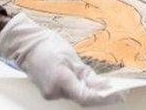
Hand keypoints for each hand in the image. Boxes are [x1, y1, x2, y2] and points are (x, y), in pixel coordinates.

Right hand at [0, 13, 124, 105]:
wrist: (25, 45)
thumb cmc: (47, 45)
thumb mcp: (71, 56)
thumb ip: (86, 74)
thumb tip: (103, 86)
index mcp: (61, 79)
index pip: (86, 97)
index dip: (104, 98)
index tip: (120, 95)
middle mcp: (54, 91)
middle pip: (82, 98)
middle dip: (101, 95)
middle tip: (120, 92)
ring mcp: (50, 94)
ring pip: (76, 96)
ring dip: (90, 91)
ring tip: (107, 86)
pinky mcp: (49, 92)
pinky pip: (69, 93)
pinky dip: (80, 89)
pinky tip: (88, 83)